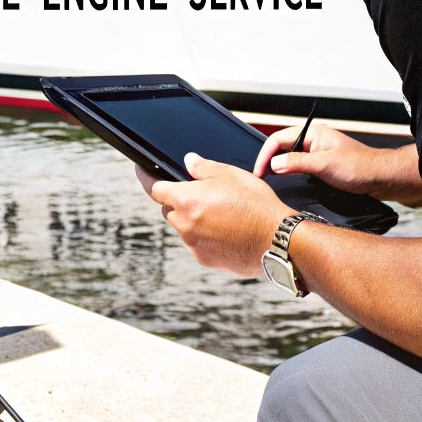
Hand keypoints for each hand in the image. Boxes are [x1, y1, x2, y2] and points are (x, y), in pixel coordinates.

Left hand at [138, 153, 295, 277]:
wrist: (277, 241)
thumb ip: (203, 168)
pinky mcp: (205, 260)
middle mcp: (184, 225)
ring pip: (184, 227)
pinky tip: (228, 230)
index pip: (154, 188)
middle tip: (205, 194)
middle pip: (170, 209)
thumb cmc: (256, 205)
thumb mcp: (230, 175)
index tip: (144, 172)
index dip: (148, 178)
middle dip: (180, 201)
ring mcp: (194, 245)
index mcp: (186, 200)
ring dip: (194, 219)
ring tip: (223, 214)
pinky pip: (198, 243)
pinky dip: (206, 236)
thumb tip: (188, 161)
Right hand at [251, 124, 421, 207]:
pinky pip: (299, 167)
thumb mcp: (325, 165)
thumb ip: (297, 162)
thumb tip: (274, 164)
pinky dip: (289, 174)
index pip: (278, 139)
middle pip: (281, 147)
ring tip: (269, 181)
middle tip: (260, 178)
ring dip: (279, 168)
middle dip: (268, 161)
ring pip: (289, 158)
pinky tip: (287, 183)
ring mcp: (318, 153)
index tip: (258, 172)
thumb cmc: (361, 167)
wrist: (382, 178)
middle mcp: (314, 141)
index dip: (265, 155)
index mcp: (313, 134)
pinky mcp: (322, 166)